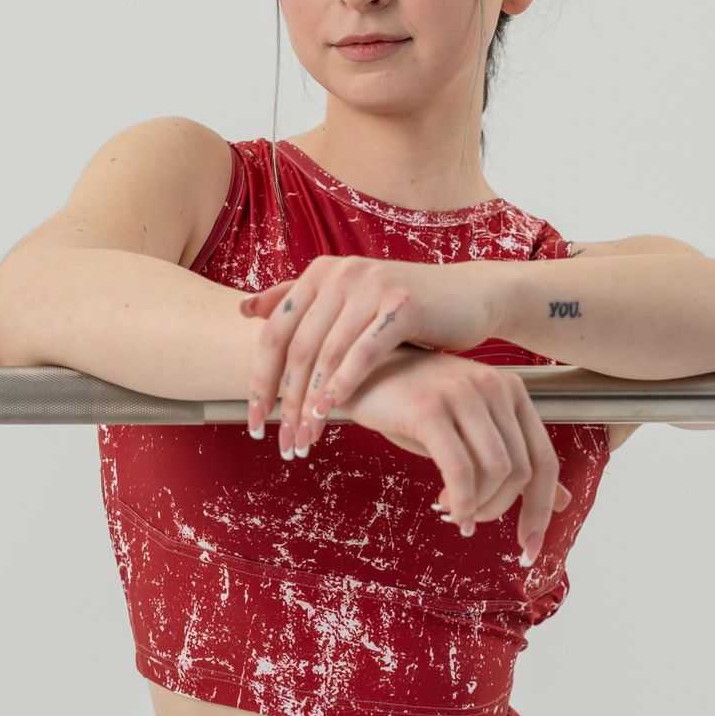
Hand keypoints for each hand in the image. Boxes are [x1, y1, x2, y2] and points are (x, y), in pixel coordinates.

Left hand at [238, 254, 496, 453]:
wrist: (469, 297)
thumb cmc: (405, 310)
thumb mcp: (349, 302)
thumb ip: (300, 304)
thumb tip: (244, 309)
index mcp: (320, 273)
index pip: (274, 334)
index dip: (259, 381)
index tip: (255, 422)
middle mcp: (341, 274)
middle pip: (296, 348)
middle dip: (285, 402)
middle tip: (282, 442)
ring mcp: (371, 286)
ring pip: (326, 355)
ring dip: (311, 403)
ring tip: (305, 439)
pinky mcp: (401, 305)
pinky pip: (362, 353)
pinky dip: (342, 386)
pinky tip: (331, 413)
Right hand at [338, 346, 573, 563]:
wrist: (359, 372)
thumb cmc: (414, 404)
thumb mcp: (470, 429)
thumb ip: (514, 457)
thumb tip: (564, 501)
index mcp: (512, 392)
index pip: (545, 461)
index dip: (543, 510)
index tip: (529, 548)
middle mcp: (495, 388)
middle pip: (521, 472)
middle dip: (500, 511)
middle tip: (471, 523)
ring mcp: (464, 395)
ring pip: (496, 472)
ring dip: (477, 506)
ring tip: (453, 513)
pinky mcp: (430, 409)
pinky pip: (459, 470)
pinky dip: (460, 500)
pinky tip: (446, 510)